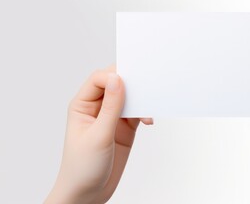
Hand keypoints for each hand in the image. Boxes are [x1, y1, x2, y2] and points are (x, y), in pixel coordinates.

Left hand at [45, 67, 152, 203]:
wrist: (88, 193)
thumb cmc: (81, 167)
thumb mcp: (98, 135)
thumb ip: (110, 107)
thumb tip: (117, 78)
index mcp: (82, 105)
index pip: (99, 79)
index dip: (114, 76)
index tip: (129, 82)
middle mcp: (97, 108)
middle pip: (116, 85)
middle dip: (131, 84)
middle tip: (147, 87)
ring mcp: (112, 118)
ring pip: (129, 98)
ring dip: (141, 100)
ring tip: (149, 108)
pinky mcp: (124, 128)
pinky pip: (137, 113)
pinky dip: (145, 113)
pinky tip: (148, 120)